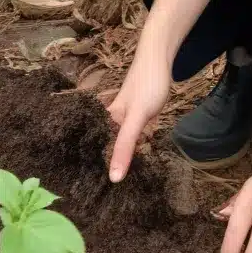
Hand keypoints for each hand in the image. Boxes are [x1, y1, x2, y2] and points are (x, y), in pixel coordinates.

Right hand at [106, 47, 172, 182]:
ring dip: (124, 158)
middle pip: (110, 148)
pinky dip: (137, 147)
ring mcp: (128, 117)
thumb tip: (113, 179)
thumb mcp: (136, 118)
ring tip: (122, 184)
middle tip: (106, 195)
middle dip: (110, 167)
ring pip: (124, 143)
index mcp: (108, 120)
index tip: (91, 195)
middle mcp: (115, 119)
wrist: (160, 56)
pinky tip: (140, 159)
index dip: (95, 170)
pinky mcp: (141, 115)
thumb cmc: (147, 85)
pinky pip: (136, 136)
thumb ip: (125, 145)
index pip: (98, 151)